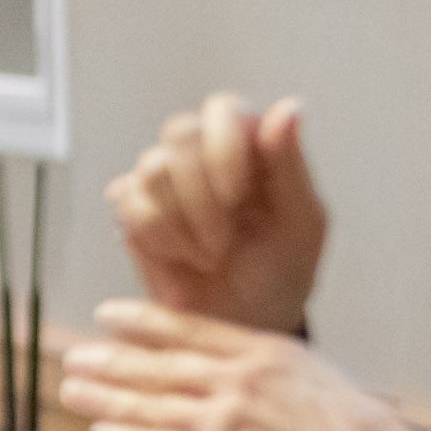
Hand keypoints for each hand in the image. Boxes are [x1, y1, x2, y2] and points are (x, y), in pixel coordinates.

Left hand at [58, 300, 414, 430]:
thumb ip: (262, 366)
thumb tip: (228, 366)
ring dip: (104, 397)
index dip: (141, 322)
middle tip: (75, 356)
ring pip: (148, 405)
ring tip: (72, 389)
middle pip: (157, 366)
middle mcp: (235, 381)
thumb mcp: (310, 373)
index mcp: (260, 353)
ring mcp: (222, 421)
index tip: (108, 316)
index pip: (187, 329)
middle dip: (109, 361)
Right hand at [102, 94, 327, 333]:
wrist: (239, 323)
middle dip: (201, 194)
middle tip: (224, 240)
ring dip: (184, 222)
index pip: (223, 109)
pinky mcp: (130, 205)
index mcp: (248, 142)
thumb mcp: (302, 223)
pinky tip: (184, 257)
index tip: (236, 195)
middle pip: (179, 132)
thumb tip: (288, 107)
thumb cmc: (279, 271)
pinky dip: (161, 238)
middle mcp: (201, 150)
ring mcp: (161, 177)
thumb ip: (292, 165)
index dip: (223, 146)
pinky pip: (129, 202)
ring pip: (152, 168)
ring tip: (211, 254)